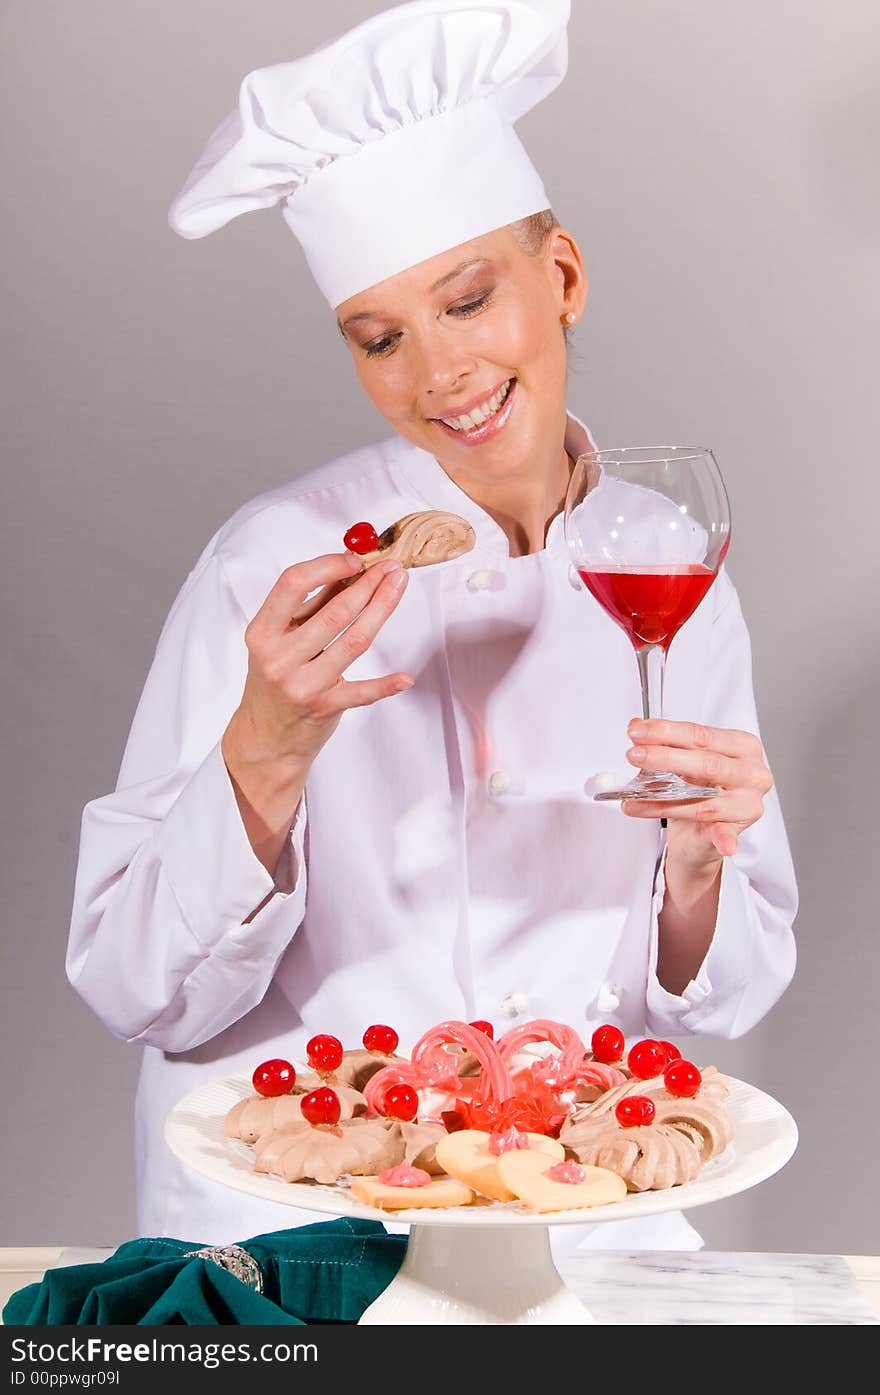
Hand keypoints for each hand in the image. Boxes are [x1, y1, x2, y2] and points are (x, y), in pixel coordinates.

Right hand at [221, 551, 411, 877]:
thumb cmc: (275, 679)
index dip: (328, 565)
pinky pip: (361, 692)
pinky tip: (405, 677)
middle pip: (334, 611)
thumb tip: (346, 566)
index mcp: (262, 632)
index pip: (293, 583)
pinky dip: (385, 685)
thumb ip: (310, 604)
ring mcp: (302, 684)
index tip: (355, 557)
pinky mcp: (324, 708)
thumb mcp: (280, 638)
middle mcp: (278, 657)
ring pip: (353, 641)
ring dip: (381, 609)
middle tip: (391, 567)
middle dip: (369, 583)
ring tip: (398, 586)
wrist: (265, 737)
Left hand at [621, 718, 773, 867]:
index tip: (638, 731)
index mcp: (742, 746)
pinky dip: (724, 839)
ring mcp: (748, 802)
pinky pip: (726, 833)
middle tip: (635, 756)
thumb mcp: (684, 761)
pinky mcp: (739, 829)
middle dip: (665, 757)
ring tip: (636, 796)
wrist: (704, 829)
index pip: (702, 735)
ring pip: (704, 800)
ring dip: (664, 799)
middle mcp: (751, 772)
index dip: (666, 731)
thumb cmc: (699, 788)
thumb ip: (665, 745)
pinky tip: (725, 845)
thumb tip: (637, 729)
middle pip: (706, 762)